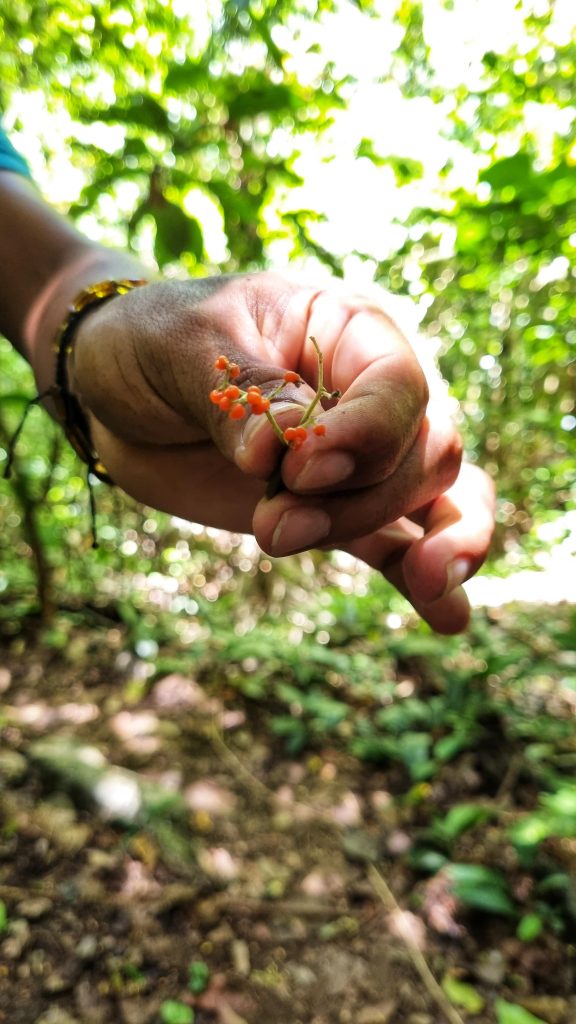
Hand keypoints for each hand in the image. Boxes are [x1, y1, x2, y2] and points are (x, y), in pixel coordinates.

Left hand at [70, 272, 494, 632]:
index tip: (296, 471)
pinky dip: (425, 582)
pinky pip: (400, 543)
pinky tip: (449, 620)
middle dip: (361, 501)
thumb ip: (240, 395)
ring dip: (418, 543)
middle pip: (423, 452)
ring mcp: (359, 457)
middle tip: (271, 527)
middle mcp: (370, 392)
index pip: (397, 387)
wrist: (118, 394)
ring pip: (435, 498)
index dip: (365, 437)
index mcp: (348, 330)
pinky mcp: (336, 511)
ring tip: (410, 578)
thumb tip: (282, 453)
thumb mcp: (181, 345)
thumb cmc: (153, 341)